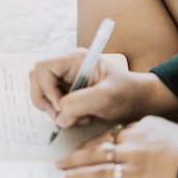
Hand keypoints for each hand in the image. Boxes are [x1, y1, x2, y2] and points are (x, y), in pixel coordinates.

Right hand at [29, 52, 177, 129]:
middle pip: (36, 79)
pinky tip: (81, 117)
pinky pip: (52, 103)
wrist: (141, 101)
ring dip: (54, 110)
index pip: (42, 68)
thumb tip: (59, 116)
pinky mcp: (69, 92)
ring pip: (42, 92)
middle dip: (45, 101)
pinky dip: (62, 115)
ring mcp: (67, 79)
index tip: (62, 106)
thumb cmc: (128, 94)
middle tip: (63, 116)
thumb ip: (78, 104)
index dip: (46, 89)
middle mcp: (67, 67)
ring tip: (77, 117)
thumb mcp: (106, 98)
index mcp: (75, 59)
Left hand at [55, 116, 177, 177]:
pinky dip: (83, 175)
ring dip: (75, 161)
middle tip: (65, 155)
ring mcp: (132, 154)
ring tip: (61, 166)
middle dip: (81, 149)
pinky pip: (101, 173)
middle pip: (102, 140)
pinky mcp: (133, 173)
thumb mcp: (176, 137)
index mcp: (147, 125)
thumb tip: (154, 153)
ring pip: (96, 155)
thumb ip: (159, 141)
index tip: (92, 144)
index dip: (102, 139)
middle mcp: (135, 136)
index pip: (117, 131)